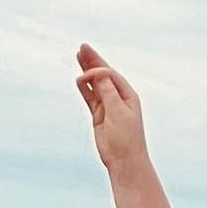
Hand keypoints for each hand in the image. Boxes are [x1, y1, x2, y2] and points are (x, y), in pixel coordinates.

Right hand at [75, 44, 147, 173]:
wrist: (125, 161)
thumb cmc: (125, 138)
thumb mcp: (118, 112)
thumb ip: (108, 92)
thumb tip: (100, 73)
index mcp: (128, 95)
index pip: (111, 75)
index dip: (98, 70)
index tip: (86, 73)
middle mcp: (118, 98)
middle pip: (103, 75)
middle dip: (93, 61)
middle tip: (82, 47)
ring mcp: (108, 106)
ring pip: (95, 85)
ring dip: (87, 72)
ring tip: (79, 57)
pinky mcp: (100, 116)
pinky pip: (91, 98)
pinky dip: (85, 89)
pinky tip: (79, 79)